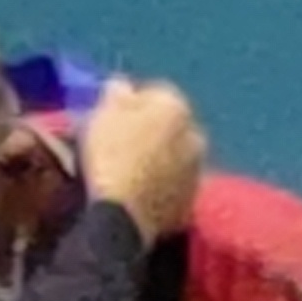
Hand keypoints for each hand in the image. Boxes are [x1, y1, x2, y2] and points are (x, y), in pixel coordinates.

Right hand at [80, 78, 207, 239]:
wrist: (124, 214)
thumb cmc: (110, 154)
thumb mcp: (103, 113)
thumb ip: (117, 93)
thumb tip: (124, 86)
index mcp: (176, 107)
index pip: (155, 92)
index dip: (131, 102)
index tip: (111, 115)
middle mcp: (197, 135)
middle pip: (170, 125)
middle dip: (150, 128)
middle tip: (120, 141)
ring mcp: (198, 171)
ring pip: (175, 155)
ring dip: (159, 156)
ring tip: (129, 168)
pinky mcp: (191, 202)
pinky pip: (174, 185)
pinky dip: (162, 185)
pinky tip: (139, 191)